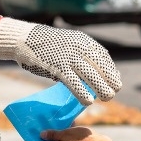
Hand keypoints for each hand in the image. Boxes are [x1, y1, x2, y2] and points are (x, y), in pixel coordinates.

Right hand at [0, 18, 121, 104]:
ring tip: (108, 98)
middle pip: (99, 65)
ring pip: (90, 74)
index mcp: (81, 41)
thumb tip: (90, 70)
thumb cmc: (45, 44)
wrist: (24, 38)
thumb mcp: (66, 44)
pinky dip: (82, 92)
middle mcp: (78, 47)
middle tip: (116, 90)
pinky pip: (73, 82)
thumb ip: (78, 54)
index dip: (110, 69)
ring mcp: (68, 57)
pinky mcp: (57, 66)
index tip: (115, 79)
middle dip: (110, 79)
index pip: (102, 56)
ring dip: (100, 87)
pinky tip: (88, 102)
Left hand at [40, 126, 106, 140]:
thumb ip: (53, 134)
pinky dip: (69, 133)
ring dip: (61, 131)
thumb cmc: (81, 140)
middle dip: (51, 132)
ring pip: (63, 140)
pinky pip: (71, 140)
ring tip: (59, 120)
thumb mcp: (65, 134)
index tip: (37, 127)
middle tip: (48, 121)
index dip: (40, 136)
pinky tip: (71, 123)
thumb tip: (41, 135)